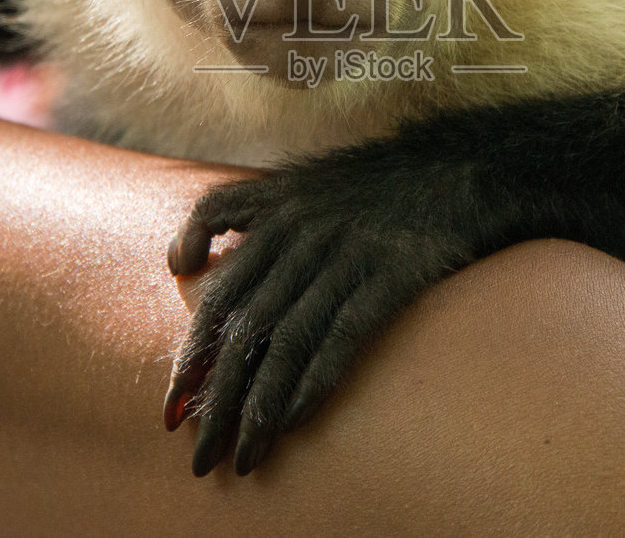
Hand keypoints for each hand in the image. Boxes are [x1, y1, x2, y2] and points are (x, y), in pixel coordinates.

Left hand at [165, 152, 478, 476]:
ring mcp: (347, 253)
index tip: (170, 411)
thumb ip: (231, 212)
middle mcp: (302, 234)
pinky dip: (315, 380)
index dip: (191, 357)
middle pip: (246, 328)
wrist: (454, 166)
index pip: (219, 297)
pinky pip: (343, 334)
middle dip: (217, 399)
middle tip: (200, 456)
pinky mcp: (392, 272)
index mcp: (272, 213)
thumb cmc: (365, 185)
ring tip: (245, 458)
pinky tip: (295, 421)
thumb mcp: (290, 181)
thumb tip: (178, 261)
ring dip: (260, 407)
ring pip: (288, 340)